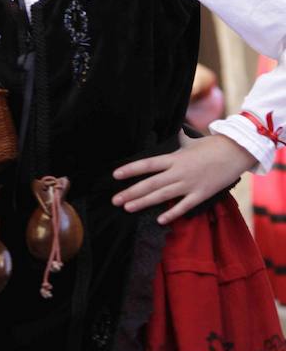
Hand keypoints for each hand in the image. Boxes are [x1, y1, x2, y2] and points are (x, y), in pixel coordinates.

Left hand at [111, 134, 255, 224]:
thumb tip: (173, 129)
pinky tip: (159, 220)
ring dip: (144, 202)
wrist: (234, 153)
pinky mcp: (201, 194)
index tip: (115, 175)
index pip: (147, 164)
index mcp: (174, 158)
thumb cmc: (212, 145)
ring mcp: (189, 184)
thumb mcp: (190, 141)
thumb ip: (178, 138)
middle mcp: (178, 172)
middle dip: (131, 192)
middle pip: (150, 183)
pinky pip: (184, 206)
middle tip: (115, 200)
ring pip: (162, 196)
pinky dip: (172, 213)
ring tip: (127, 208)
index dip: (131, 169)